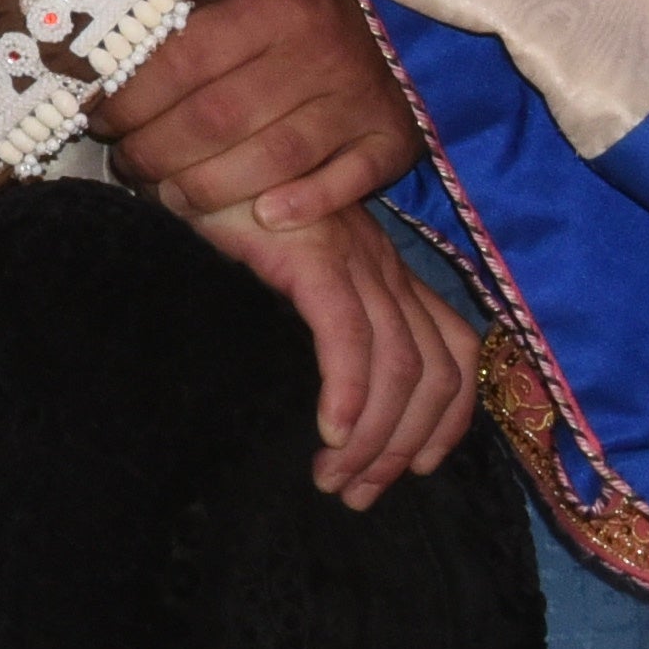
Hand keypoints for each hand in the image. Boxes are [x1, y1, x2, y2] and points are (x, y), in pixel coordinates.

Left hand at [93, 0, 418, 228]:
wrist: (391, 17)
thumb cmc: (288, 5)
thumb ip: (178, 11)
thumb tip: (99, 46)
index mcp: (271, 6)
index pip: (183, 62)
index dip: (132, 100)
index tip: (101, 120)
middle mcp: (318, 52)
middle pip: (219, 119)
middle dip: (157, 152)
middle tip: (128, 165)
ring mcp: (360, 98)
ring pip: (274, 159)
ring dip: (211, 188)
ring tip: (169, 197)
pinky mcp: (393, 137)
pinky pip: (347, 180)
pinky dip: (305, 203)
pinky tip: (264, 218)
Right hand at [183, 195, 480, 505]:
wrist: (192, 154)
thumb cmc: (226, 216)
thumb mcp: (286, 273)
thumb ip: (319, 314)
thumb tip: (326, 395)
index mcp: (387, 274)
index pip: (455, 353)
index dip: (448, 421)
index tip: (410, 471)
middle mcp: (386, 269)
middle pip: (437, 374)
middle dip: (405, 447)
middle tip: (358, 494)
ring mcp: (356, 261)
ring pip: (401, 367)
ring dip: (376, 438)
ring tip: (335, 480)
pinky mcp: (316, 257)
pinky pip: (349, 337)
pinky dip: (349, 393)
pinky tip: (329, 434)